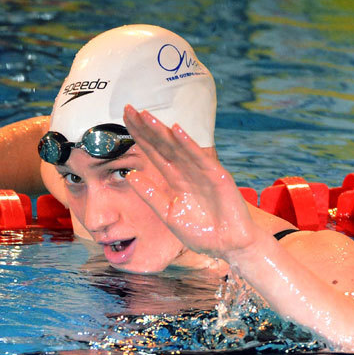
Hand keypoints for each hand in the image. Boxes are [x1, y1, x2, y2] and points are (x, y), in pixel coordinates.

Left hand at [122, 105, 260, 259]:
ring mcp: (201, 171)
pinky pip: (199, 157)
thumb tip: (129, 175)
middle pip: (162, 144)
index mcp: (175, 179)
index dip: (140, 136)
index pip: (154, 152)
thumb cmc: (201, 231)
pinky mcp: (216, 176)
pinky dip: (188, 144)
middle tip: (128, 108)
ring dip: (161, 130)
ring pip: (177, 147)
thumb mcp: (168, 214)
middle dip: (145, 127)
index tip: (125, 120)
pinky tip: (176, 130)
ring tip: (145, 115)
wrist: (227, 246)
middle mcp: (186, 170)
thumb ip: (150, 195)